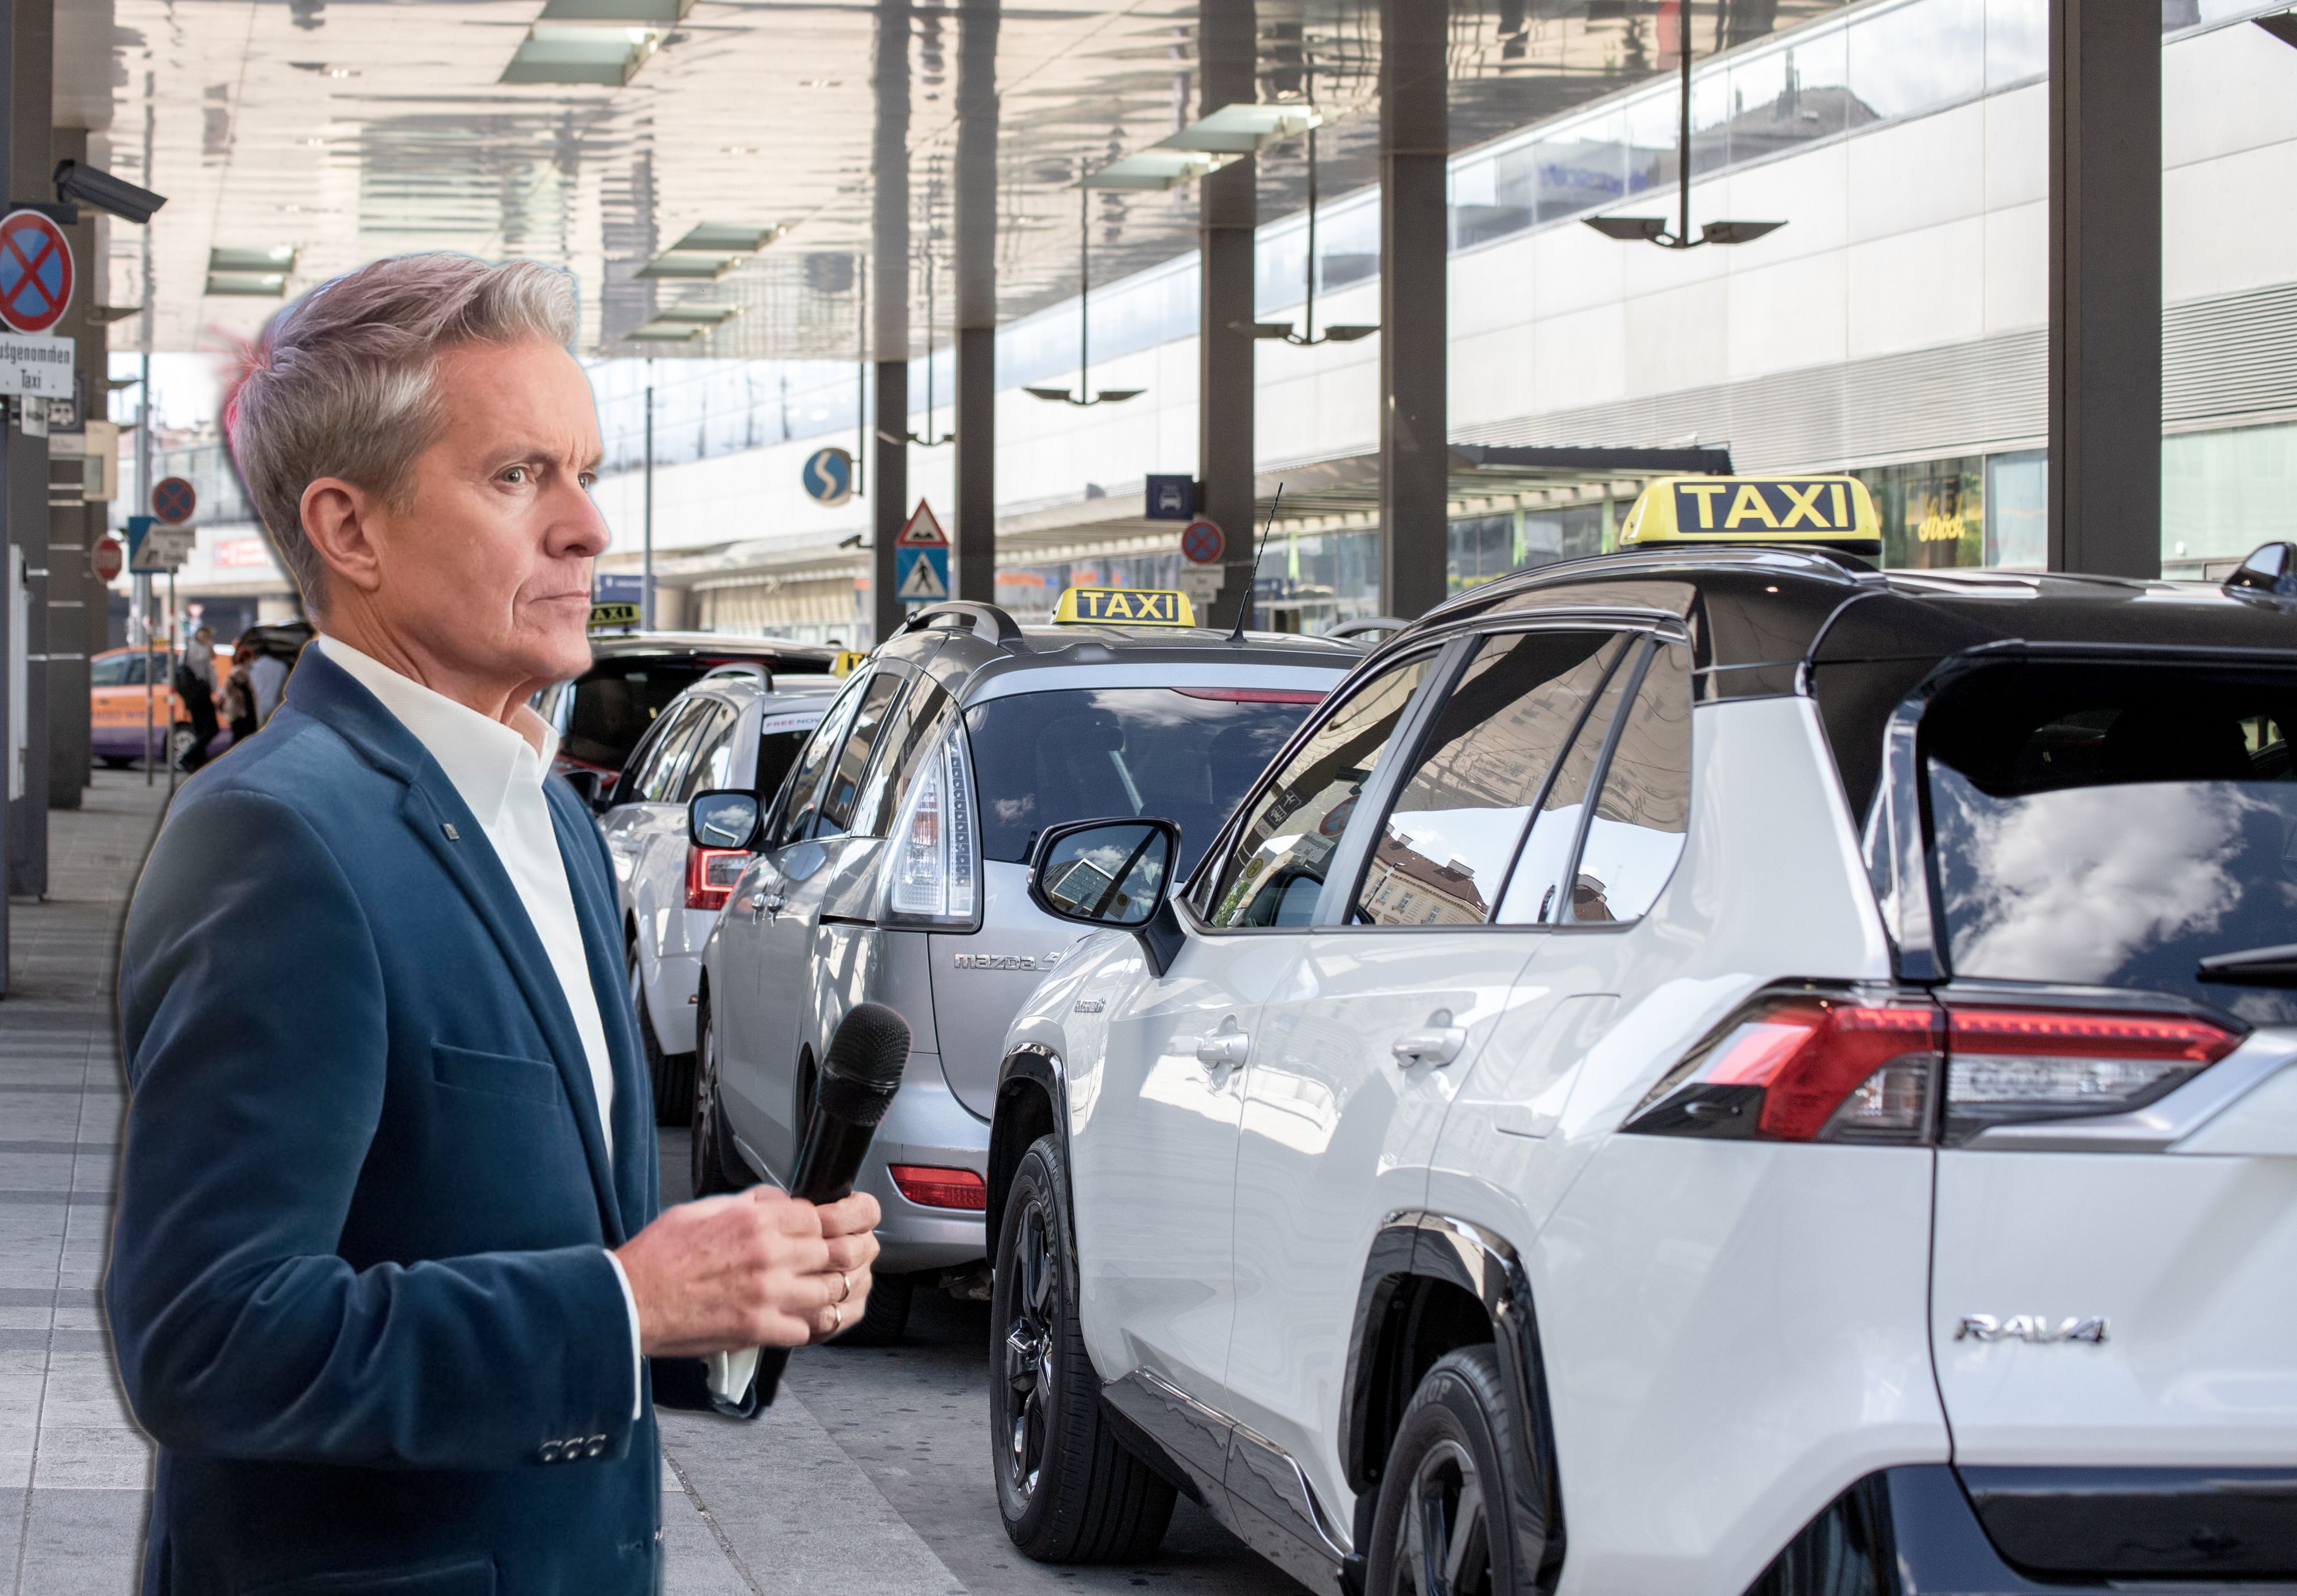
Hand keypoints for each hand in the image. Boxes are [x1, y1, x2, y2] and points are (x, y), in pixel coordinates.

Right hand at [615, 1187, 876, 1355]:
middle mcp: (768, 1254)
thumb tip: (778, 1200)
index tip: (843, 1222)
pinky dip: (810, 1324)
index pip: (820, 1215)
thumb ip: (749, 1202)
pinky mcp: (758, 1330)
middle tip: (864, 1249)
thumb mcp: (704, 1208)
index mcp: (755, 1220)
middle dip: (856, 1248)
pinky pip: (806, 1328)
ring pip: (831, 1290)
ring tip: (839, 1285)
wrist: (629, 1300)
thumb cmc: (658, 1256)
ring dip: (837, 1288)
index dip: (836, 1219)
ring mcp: (767, 1294)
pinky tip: (806, 1318)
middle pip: (837, 1250)